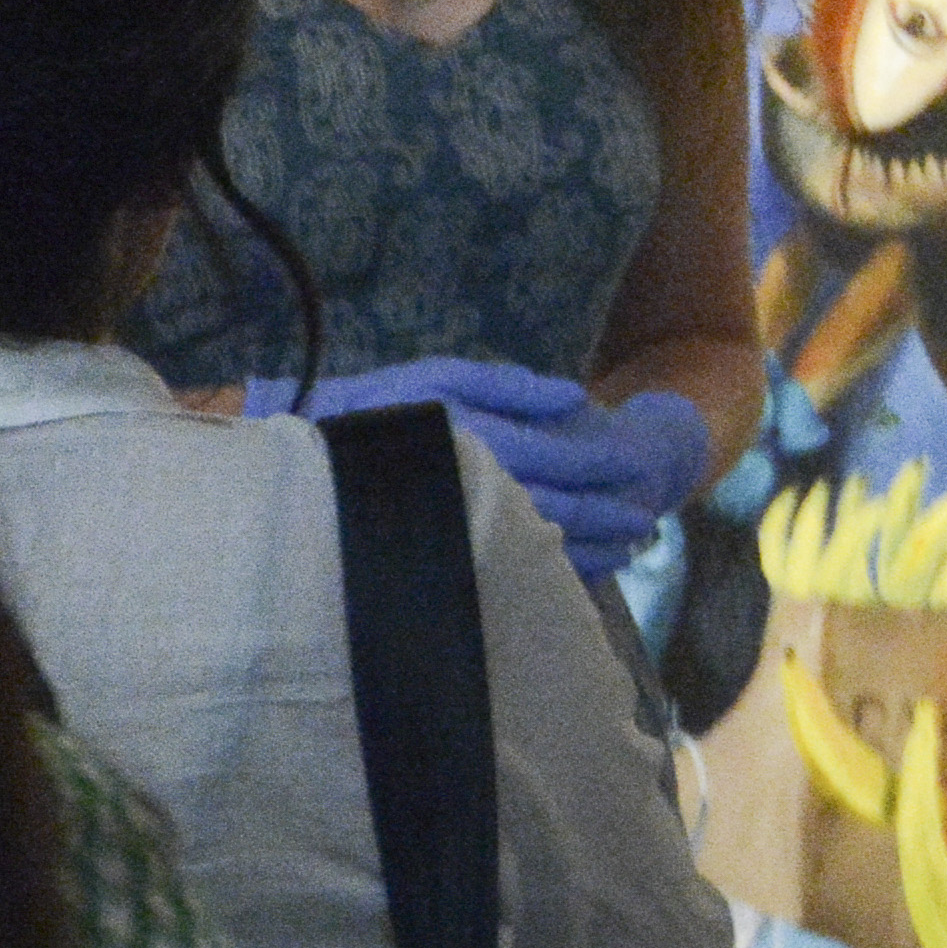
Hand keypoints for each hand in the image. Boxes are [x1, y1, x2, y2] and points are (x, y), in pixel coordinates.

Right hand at [268, 355, 713, 573]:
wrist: (301, 453)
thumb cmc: (376, 406)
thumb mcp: (439, 376)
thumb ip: (507, 385)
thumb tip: (574, 400)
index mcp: (473, 440)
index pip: (553, 457)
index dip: (600, 465)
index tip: (637, 471)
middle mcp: (466, 489)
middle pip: (555, 508)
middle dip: (606, 516)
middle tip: (645, 524)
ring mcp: (453, 530)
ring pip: (536, 545)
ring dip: (588, 549)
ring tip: (626, 549)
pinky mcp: (442, 557)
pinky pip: (504, 568)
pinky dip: (551, 572)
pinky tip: (580, 570)